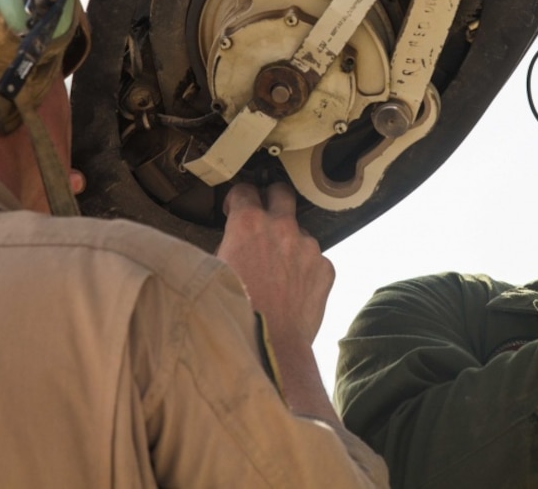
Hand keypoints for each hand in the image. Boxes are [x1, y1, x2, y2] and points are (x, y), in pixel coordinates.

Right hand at [217, 182, 333, 344]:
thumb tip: (229, 241)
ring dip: (289, 243)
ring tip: (276, 273)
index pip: (245, 190)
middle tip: (264, 215)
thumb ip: (225, 246)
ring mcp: (308, 247)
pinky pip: (314, 260)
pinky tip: (292, 291)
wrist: (269, 346)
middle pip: (282, 193)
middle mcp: (282, 227)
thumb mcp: (212, 272)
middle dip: (272, 199)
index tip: (235, 209)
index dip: (238, 199)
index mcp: (248, 224)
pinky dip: (304, 269)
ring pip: (300, 233)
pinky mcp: (325, 267)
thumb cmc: (233, 313)